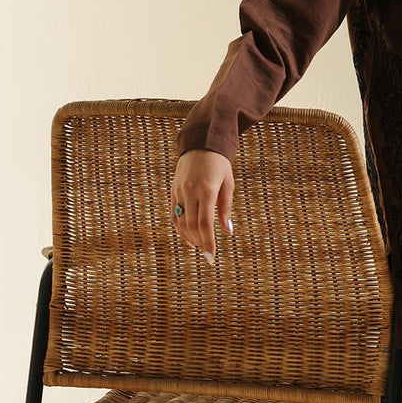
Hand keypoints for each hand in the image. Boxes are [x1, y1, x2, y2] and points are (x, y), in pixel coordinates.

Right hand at [170, 149, 234, 264]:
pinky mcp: (173, 191)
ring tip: (200, 246)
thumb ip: (226, 208)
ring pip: (181, 222)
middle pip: (192, 225)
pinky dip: (180, 229)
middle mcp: (190, 191)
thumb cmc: (219, 165)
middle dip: (200, 243)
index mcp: (206, 190)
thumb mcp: (228, 184)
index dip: (208, 242)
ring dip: (190, 237)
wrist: (200, 144)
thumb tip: (227, 232)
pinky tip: (189, 238)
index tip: (211, 257)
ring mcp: (179, 191)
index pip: (205, 223)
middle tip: (208, 255)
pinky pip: (174, 214)